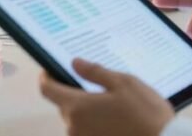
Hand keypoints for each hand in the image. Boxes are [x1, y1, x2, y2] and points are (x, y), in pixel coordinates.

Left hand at [39, 59, 173, 135]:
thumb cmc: (145, 113)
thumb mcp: (123, 83)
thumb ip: (95, 72)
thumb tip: (74, 63)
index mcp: (77, 107)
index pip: (47, 90)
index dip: (46, 77)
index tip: (49, 69)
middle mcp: (74, 127)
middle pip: (64, 105)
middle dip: (74, 92)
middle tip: (96, 84)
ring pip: (77, 120)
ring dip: (87, 110)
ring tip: (112, 102)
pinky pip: (88, 131)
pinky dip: (96, 123)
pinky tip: (116, 118)